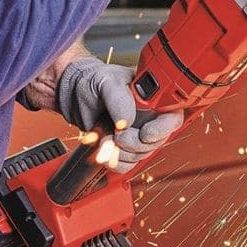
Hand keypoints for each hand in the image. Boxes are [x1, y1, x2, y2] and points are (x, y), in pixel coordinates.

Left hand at [53, 55, 183, 166]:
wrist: (73, 95)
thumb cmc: (93, 81)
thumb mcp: (106, 82)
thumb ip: (119, 99)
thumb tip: (127, 121)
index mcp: (154, 99)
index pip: (173, 118)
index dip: (162, 129)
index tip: (145, 133)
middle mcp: (149, 118)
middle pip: (156, 142)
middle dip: (134, 143)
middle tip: (117, 134)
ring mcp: (136, 135)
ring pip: (140, 156)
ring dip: (121, 152)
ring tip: (106, 137)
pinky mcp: (123, 149)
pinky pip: (126, 165)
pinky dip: (114, 161)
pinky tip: (105, 148)